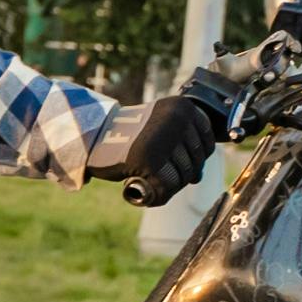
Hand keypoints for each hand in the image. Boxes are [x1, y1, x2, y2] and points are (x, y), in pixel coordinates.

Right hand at [90, 90, 222, 206]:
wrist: (94, 137)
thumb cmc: (130, 137)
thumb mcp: (163, 130)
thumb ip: (184, 149)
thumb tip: (198, 177)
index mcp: (183, 107)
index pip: (207, 144)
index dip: (194, 159)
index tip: (174, 160)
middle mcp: (177, 119)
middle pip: (196, 163)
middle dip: (179, 174)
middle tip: (155, 169)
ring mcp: (164, 139)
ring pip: (183, 177)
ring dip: (166, 184)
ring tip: (145, 173)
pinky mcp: (150, 160)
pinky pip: (166, 188)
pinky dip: (156, 194)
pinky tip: (139, 184)